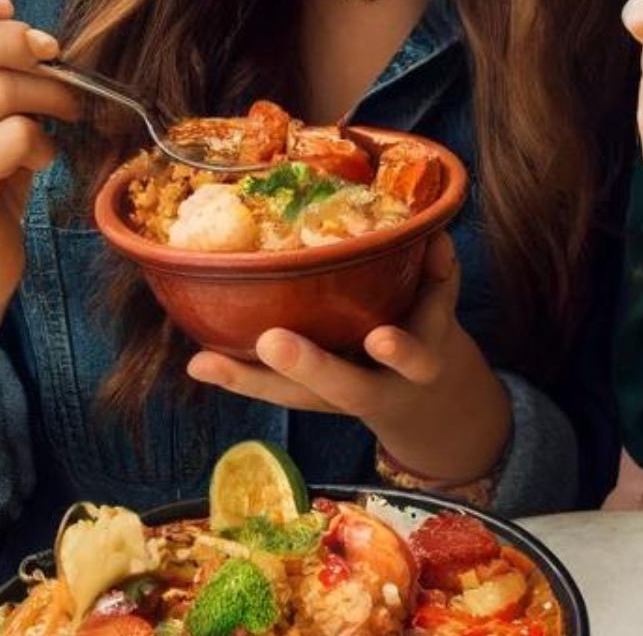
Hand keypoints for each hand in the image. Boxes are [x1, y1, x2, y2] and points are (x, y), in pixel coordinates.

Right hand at [186, 234, 511, 482]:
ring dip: (399, 349)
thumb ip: (259, 371)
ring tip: (381, 337)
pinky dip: (445, 268)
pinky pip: (449, 294)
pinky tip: (438, 240)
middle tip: (273, 342)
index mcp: (334, 396)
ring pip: (414, 357)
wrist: (445, 402)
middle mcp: (375, 383)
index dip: (246, 380)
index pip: (285, 396)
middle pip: (347, 387)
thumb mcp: (313, 388)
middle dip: (312, 367)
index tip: (205, 361)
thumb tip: (193, 359)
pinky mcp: (446, 320)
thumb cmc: (357, 376)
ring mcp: (417, 356)